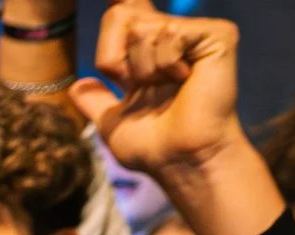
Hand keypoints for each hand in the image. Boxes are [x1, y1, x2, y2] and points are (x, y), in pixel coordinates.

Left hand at [71, 0, 243, 177]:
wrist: (179, 160)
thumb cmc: (152, 147)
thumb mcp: (110, 122)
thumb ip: (94, 101)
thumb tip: (77, 85)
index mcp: (148, 54)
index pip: (125, 13)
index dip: (118, 3)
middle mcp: (171, 36)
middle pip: (119, 15)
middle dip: (113, 57)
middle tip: (137, 85)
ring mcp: (194, 33)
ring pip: (141, 29)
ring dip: (141, 68)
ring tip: (164, 87)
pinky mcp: (216, 34)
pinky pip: (169, 32)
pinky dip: (164, 63)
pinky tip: (183, 78)